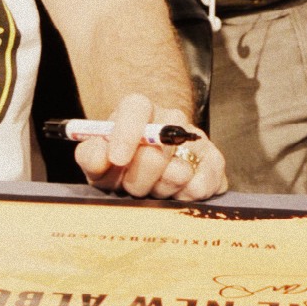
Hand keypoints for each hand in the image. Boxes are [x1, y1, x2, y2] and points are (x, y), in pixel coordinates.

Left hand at [73, 93, 228, 200]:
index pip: (136, 107)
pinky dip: (184, 197)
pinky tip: (174, 194)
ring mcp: (196, 138)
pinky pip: (201, 186)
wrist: (145, 170)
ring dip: (160, 191)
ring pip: (179, 173)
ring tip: (153, 188)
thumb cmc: (117, 165)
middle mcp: (171, 118)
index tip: (117, 159)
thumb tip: (105, 155)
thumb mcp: (96, 160)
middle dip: (138, 179)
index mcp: (138, 109)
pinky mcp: (215, 162)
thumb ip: (91, 156)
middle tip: (131, 186)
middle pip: (157, 151)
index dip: (127, 133)